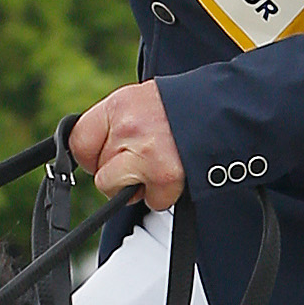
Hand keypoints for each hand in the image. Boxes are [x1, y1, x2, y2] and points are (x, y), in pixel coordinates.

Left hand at [68, 83, 184, 206]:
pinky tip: (174, 174)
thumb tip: (89, 156)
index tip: (104, 159)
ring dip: (136, 188)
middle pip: (98, 172)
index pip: (78, 142)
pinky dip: (163, 195)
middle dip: (118, 174)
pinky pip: (150, 201)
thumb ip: (113, 126)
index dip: (90, 157)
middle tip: (143, 160)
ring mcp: (144, 152)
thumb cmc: (182, 110)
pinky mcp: (164, 175)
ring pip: (115, 189)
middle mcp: (128, 127)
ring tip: (157, 167)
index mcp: (118, 106)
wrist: (224, 110)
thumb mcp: (138, 103)